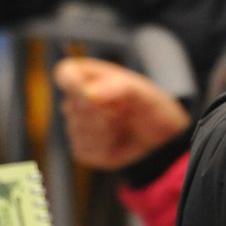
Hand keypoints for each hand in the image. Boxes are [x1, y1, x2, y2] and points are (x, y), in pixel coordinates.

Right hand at [53, 57, 190, 168]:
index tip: (89, 96)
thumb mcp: (141, 92)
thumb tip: (89, 95)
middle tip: (124, 112)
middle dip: (102, 114)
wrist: (160, 138)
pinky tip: (117, 141)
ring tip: (122, 126)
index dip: (73, 85)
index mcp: (88, 76)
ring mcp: (76, 125)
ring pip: (79, 131)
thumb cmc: (148, 106)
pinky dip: (105, 149)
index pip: (66, 74)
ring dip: (107, 132)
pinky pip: (84, 151)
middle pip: (74, 107)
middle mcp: (77, 99)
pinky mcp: (82, 149)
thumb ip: (116, 88)